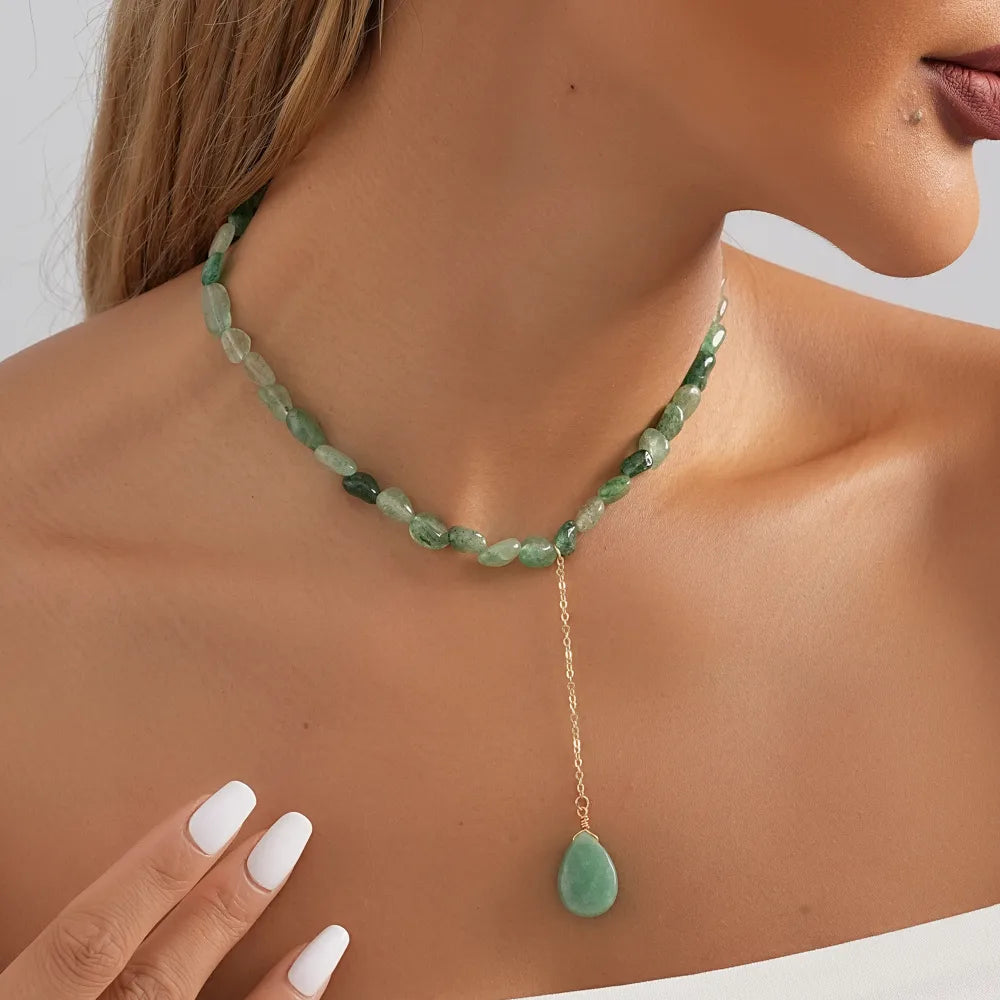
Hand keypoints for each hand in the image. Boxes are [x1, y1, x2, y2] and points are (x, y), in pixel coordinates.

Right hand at [0, 780, 348, 998]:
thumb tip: (114, 899)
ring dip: (275, 996)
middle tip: (292, 831)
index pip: (86, 939)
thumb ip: (44, 959)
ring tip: (331, 932)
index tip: (227, 801)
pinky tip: (312, 988)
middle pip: (155, 984)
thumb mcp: (7, 988)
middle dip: (226, 906)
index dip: (156, 869)